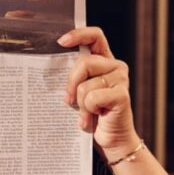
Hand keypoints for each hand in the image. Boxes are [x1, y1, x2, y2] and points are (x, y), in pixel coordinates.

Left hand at [59, 26, 138, 156]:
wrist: (111, 140)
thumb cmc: (93, 115)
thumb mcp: (80, 92)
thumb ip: (74, 78)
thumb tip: (51, 68)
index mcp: (104, 61)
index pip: (95, 36)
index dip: (79, 34)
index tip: (61, 42)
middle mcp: (115, 67)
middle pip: (84, 63)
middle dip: (71, 84)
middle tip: (69, 101)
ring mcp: (121, 80)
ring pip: (85, 85)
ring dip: (80, 104)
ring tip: (86, 114)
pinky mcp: (122, 95)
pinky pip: (93, 98)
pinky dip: (88, 111)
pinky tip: (92, 119)